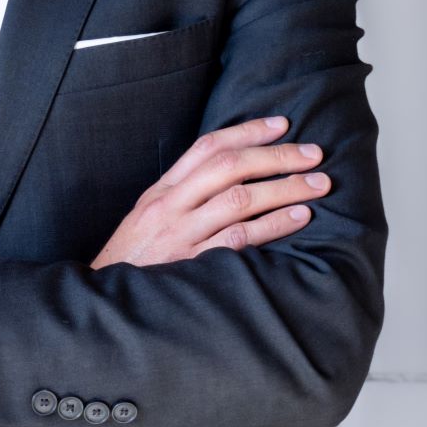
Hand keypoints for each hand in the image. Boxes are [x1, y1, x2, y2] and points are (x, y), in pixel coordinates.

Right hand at [90, 115, 330, 269]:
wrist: (108, 301)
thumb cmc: (135, 260)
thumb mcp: (149, 217)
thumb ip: (183, 195)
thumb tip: (231, 173)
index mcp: (162, 191)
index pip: (207, 147)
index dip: (247, 131)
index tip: (282, 124)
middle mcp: (172, 206)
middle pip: (229, 167)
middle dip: (276, 156)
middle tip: (313, 154)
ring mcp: (182, 235)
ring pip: (240, 199)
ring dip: (284, 188)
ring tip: (318, 185)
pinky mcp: (194, 265)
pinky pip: (240, 239)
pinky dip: (273, 225)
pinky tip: (299, 218)